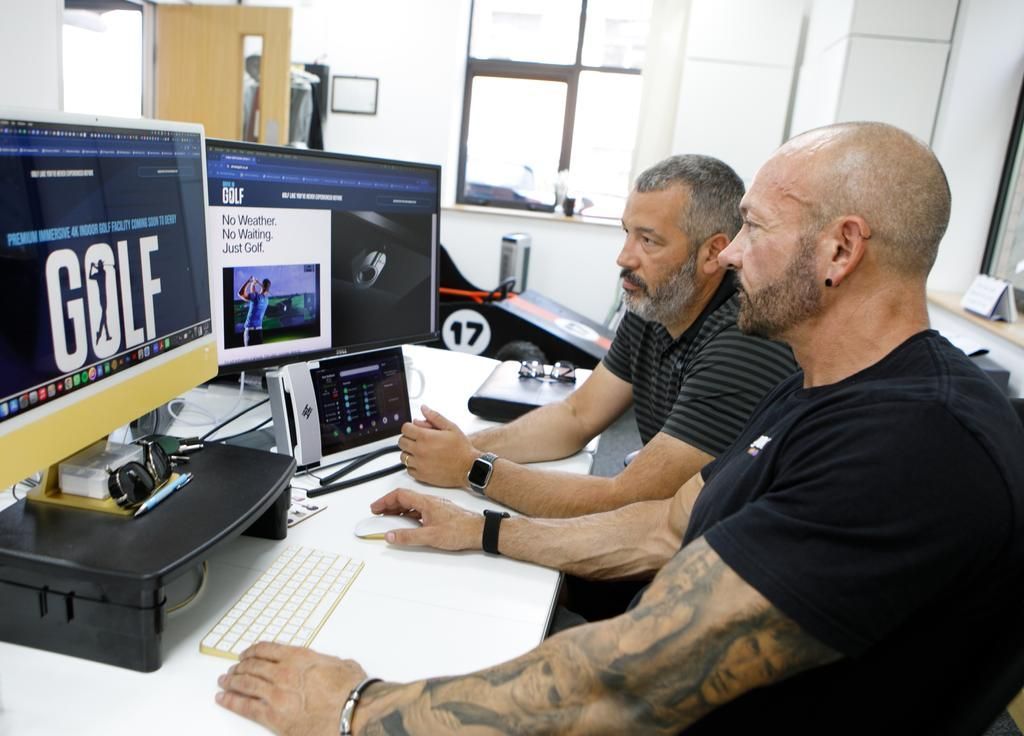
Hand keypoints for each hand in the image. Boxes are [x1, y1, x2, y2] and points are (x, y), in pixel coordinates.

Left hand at [216, 642, 365, 735]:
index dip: (252, 651)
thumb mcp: (340, 665)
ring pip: (245, 684)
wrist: (353, 712)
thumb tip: (328, 666)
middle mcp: (283, 672)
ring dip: (231, 681)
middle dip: (240, 666)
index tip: (246, 653)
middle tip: (233, 668)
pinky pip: (245, 707)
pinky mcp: (273, 716)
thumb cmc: (351, 690)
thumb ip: (326, 664)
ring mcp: (275, 694)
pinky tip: (223, 699)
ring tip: (224, 681)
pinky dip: (231, 701)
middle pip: (252, 666)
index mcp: (298, 657)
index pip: (266, 649)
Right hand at [370, 487, 483, 550]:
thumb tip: (391, 535)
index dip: (385, 501)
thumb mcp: (430, 536)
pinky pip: (419, 510)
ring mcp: (435, 506)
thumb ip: (408, 536)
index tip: (375, 508)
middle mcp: (430, 501)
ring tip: (389, 518)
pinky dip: (409, 514)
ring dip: (398, 510)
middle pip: (404, 498)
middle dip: (388, 505)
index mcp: (426, 502)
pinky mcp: (440, 513)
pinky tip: (408, 522)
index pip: (400, 495)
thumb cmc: (460, 530)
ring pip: (412, 504)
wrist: (479, 531)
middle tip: (378, 513)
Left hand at [398, 405, 477, 488]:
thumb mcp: (451, 427)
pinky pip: (408, 469)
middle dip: (408, 438)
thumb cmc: (462, 449)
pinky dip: (413, 465)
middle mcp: (420, 450)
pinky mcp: (421, 475)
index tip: (416, 430)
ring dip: (409, 452)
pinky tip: (422, 462)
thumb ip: (435, 417)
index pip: (405, 428)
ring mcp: (419, 464)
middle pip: (401, 442)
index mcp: (425, 437)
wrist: (469, 467)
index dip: (410, 427)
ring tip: (421, 451)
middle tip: (419, 440)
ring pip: (403, 456)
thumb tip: (424, 409)